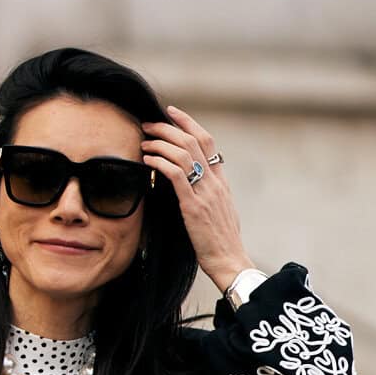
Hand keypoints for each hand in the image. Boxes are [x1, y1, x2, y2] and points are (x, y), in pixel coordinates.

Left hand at [139, 103, 252, 291]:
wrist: (230, 261)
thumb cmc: (221, 242)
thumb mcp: (220, 211)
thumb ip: (209, 194)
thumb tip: (194, 184)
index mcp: (221, 181)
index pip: (207, 141)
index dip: (189, 123)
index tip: (172, 113)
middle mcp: (214, 182)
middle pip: (192, 141)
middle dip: (168, 128)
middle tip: (149, 125)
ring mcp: (205, 193)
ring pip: (183, 154)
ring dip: (160, 144)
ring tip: (145, 142)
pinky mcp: (194, 207)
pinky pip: (176, 175)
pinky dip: (160, 163)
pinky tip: (148, 160)